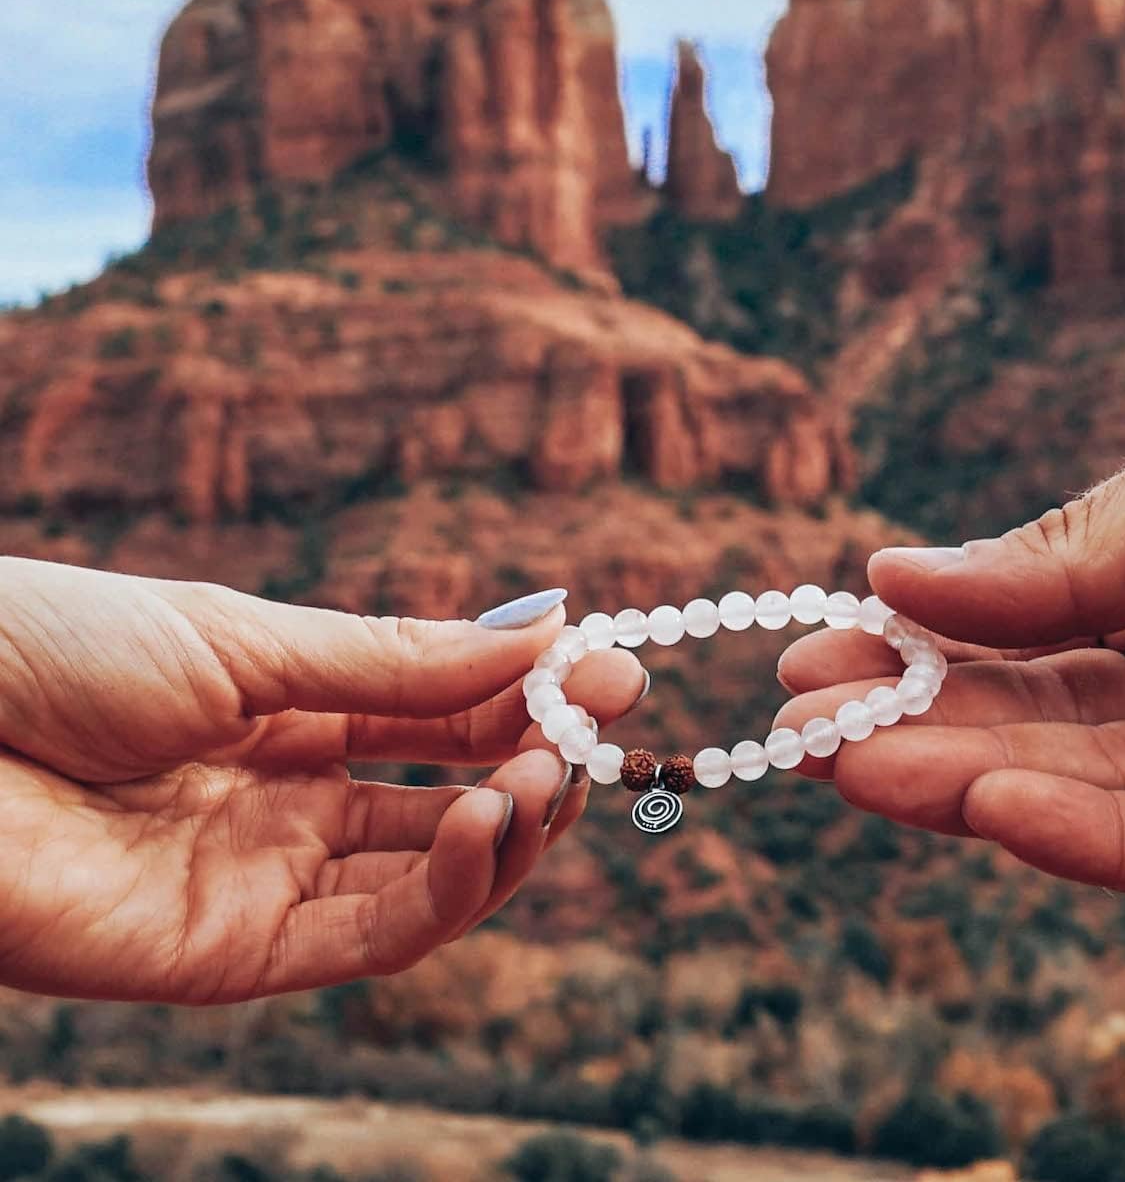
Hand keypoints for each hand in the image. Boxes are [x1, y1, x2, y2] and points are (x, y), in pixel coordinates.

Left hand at [0, 559, 643, 1000]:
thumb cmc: (53, 652)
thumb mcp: (247, 640)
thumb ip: (397, 661)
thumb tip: (548, 623)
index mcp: (287, 716)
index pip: (438, 715)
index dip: (526, 697)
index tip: (611, 672)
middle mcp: (287, 804)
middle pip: (447, 801)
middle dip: (533, 765)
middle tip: (596, 728)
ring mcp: (262, 883)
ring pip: (425, 883)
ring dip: (505, 832)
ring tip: (541, 776)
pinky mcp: (228, 957)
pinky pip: (367, 939)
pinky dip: (446, 892)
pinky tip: (487, 826)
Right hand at [778, 392, 1124, 948]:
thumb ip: (1070, 550)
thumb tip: (896, 574)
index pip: (1022, 641)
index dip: (919, 649)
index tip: (812, 648)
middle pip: (1033, 727)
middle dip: (915, 725)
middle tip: (797, 721)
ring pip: (1083, 798)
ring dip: (965, 782)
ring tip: (852, 761)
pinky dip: (1081, 837)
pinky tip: (988, 803)